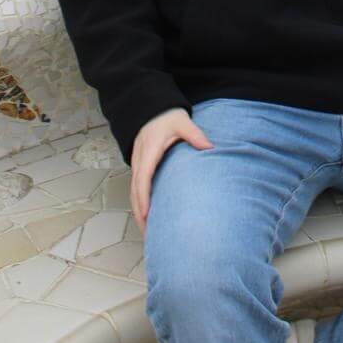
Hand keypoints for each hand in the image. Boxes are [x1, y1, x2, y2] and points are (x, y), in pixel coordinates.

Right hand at [130, 108, 213, 234]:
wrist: (152, 108)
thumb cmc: (166, 116)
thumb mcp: (182, 121)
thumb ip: (194, 134)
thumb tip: (210, 147)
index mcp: (149, 150)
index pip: (143, 177)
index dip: (144, 197)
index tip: (146, 215)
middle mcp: (140, 159)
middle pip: (135, 190)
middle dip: (139, 213)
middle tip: (148, 234)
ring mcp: (137, 163)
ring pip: (133, 191)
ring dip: (138, 211)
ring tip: (147, 232)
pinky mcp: (139, 165)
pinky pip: (136, 187)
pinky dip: (138, 203)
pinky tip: (146, 215)